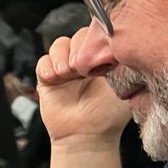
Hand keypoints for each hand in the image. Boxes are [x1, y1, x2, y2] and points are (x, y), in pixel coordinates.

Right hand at [35, 30, 131, 147]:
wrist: (87, 135)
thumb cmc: (109, 114)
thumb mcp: (124, 81)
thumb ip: (122, 58)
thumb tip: (118, 37)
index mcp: (104, 59)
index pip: (98, 32)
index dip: (96, 36)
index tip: (98, 50)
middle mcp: (85, 61)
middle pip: (78, 35)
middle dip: (79, 48)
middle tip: (81, 68)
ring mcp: (65, 69)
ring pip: (59, 44)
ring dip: (62, 56)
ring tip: (66, 74)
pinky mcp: (47, 79)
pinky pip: (43, 61)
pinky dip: (47, 66)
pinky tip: (54, 78)